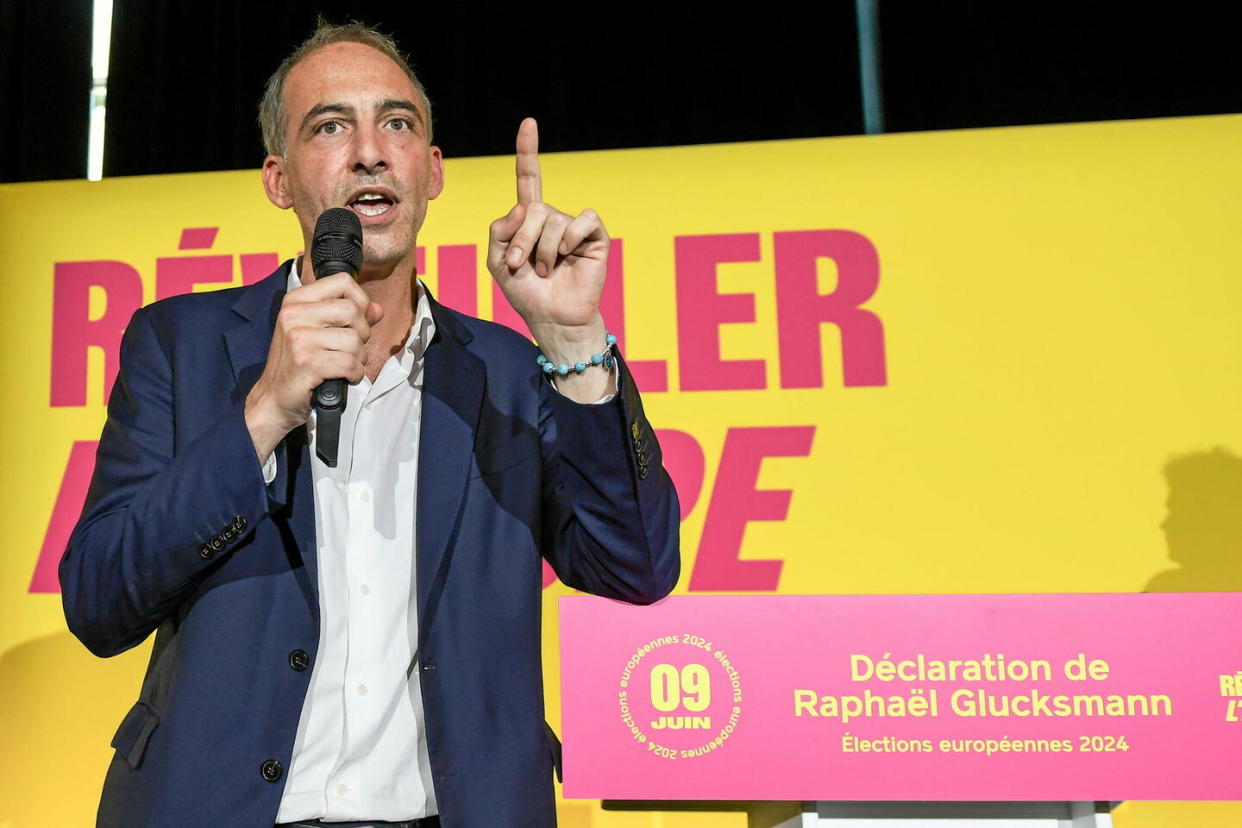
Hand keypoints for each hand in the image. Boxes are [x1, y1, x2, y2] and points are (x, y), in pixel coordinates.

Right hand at [243, 271, 382, 461]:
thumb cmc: (298, 364)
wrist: (274, 398)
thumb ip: (349, 318)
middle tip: (350, 348)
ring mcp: (299, 338)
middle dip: (362, 333)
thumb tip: (377, 309)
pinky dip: (355, 374)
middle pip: (353, 310)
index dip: (360, 301)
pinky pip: (350, 363)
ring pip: (355, 340)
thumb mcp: (318, 332)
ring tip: (344, 365)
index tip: (355, 321)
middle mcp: (294, 314)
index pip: (343, 282)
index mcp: (296, 300)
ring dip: (359, 358)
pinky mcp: (307, 362)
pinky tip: (344, 377)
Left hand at [487, 118, 608, 342]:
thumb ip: (500, 231)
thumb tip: (525, 208)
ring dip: (543, 251)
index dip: (528, 151)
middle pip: (532, 209)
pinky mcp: (594, 237)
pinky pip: (582, 220)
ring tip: (546, 271)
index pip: (529, 179)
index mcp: (530, 220)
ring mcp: (574, 227)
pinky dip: (570, 238)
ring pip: (553, 220)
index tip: (529, 123)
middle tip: (523, 266)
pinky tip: (568, 255)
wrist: (552, 318)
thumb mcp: (498, 261)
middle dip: (522, 239)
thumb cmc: (526, 292)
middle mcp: (553, 218)